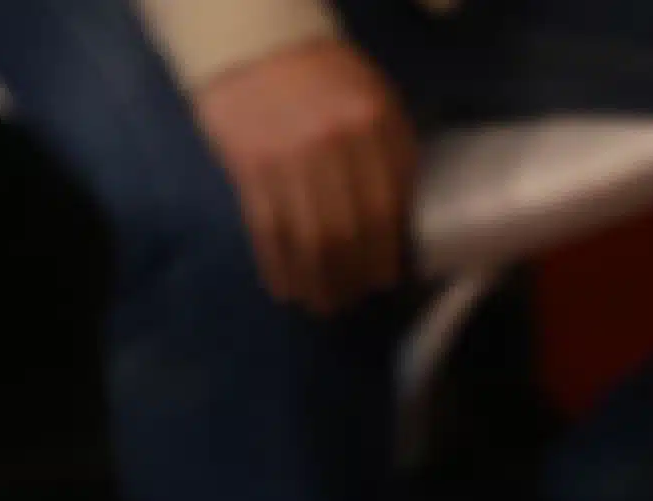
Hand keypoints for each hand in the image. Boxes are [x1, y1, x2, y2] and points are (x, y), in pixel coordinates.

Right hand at [190, 37, 415, 311]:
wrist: (259, 46)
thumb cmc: (327, 76)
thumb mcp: (377, 101)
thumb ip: (394, 153)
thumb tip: (403, 222)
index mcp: (372, 127)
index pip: (386, 208)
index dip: (386, 253)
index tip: (387, 279)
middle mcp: (333, 146)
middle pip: (349, 233)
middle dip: (353, 277)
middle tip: (352, 299)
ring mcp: (288, 159)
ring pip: (309, 240)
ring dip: (317, 282)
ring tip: (323, 304)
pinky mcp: (250, 169)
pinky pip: (267, 231)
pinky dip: (278, 267)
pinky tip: (286, 287)